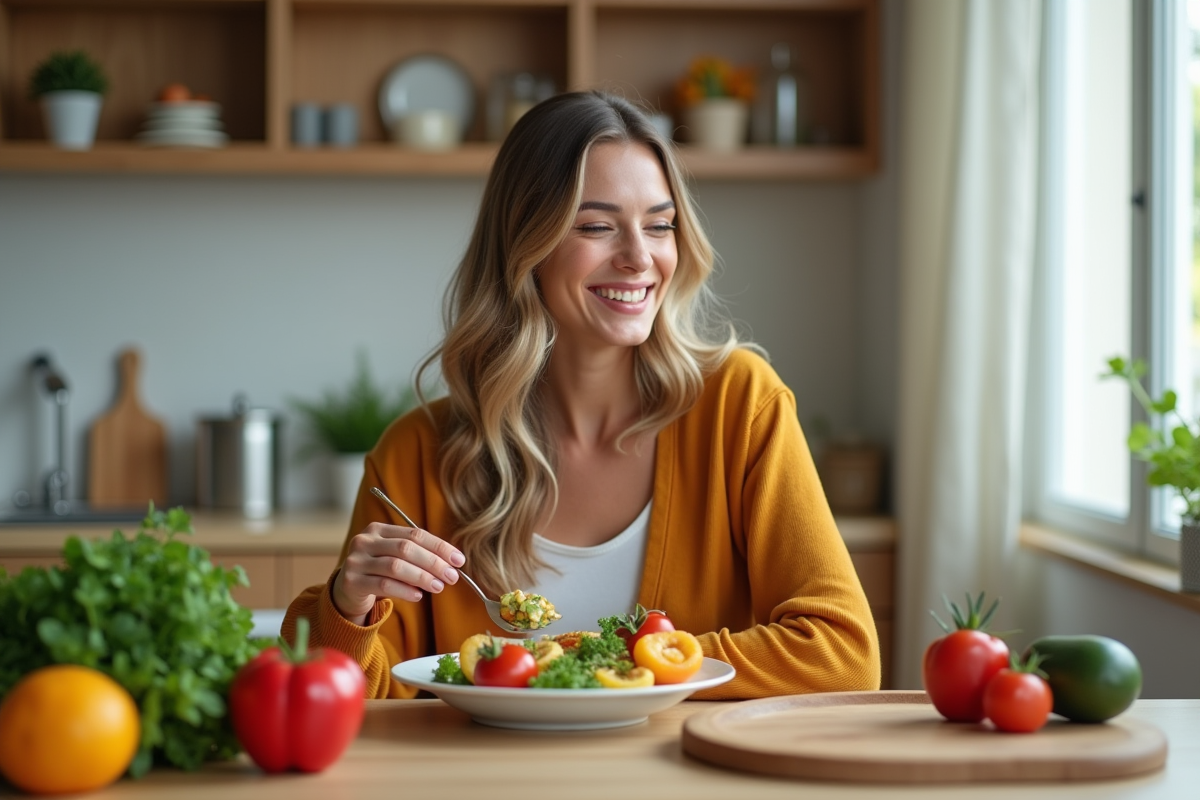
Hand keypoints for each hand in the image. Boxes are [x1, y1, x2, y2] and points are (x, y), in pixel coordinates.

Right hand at [331, 522, 464, 625]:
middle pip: (406, 548)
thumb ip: (418, 555)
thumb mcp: (395, 557)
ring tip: (438, 587)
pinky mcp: (352, 581)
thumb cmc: (379, 572)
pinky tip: (418, 596)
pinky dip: (405, 590)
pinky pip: (384, 585)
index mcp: (378, 529)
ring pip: (395, 566)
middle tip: (452, 576)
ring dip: (422, 577)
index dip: (439, 546)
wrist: (347, 591)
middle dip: (433, 562)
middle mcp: (364, 541)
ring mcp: (356, 560)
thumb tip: (452, 564)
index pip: (415, 534)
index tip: (459, 560)